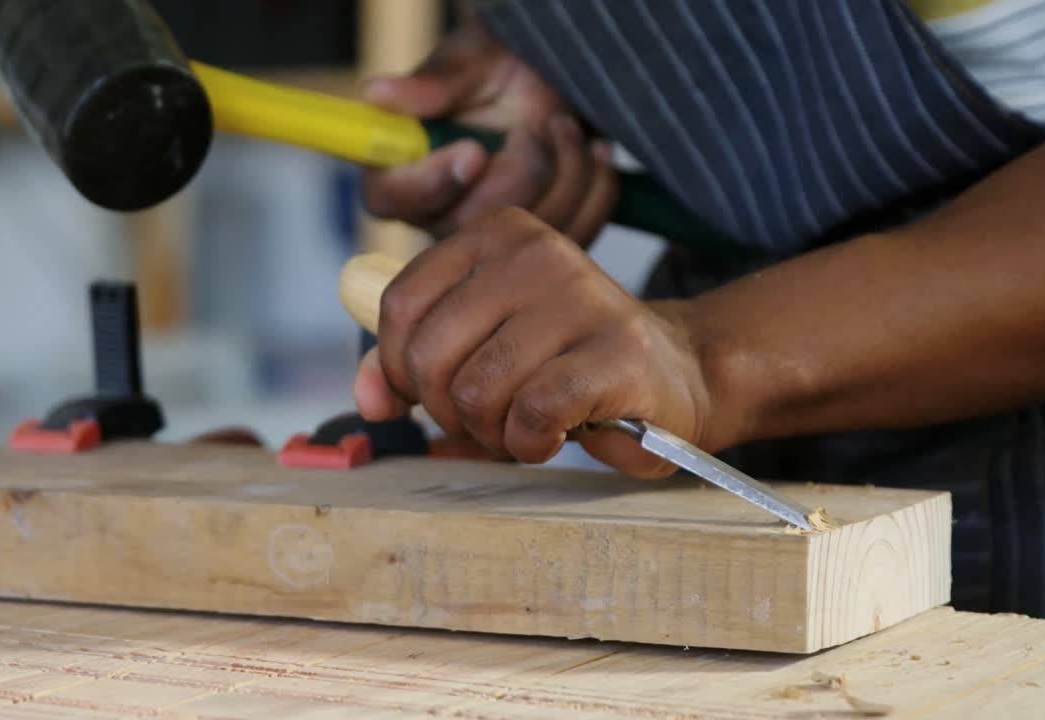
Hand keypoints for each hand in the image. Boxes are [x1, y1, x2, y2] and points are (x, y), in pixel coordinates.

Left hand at [352, 207, 717, 478]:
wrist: (676, 374)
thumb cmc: (566, 361)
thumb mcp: (484, 344)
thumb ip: (413, 363)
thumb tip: (368, 397)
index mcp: (497, 234)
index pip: (400, 306)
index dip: (400, 370)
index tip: (434, 393)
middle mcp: (537, 252)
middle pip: (430, 355)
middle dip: (448, 410)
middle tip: (488, 419)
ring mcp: (581, 297)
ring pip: (478, 391)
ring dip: (493, 434)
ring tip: (527, 425)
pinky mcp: (616, 353)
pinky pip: (531, 414)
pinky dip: (531, 444)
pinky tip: (556, 436)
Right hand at [360, 2, 617, 247]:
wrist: (562, 83)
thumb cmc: (505, 68)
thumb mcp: (474, 60)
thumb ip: (435, 82)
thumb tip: (377, 93)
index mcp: (403, 169)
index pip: (390, 199)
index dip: (430, 183)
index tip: (474, 151)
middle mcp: (439, 213)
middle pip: (468, 226)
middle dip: (522, 171)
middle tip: (548, 119)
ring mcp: (489, 239)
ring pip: (525, 233)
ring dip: (566, 170)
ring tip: (569, 123)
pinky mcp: (539, 246)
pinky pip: (576, 234)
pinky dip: (597, 188)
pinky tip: (595, 151)